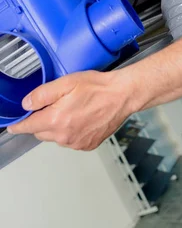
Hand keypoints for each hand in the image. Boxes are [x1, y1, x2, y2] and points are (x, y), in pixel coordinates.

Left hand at [7, 70, 133, 150]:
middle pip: (41, 132)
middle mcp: (65, 136)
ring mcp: (77, 143)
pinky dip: (71, 132)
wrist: (122, 96)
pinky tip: (82, 118)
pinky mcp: (87, 145)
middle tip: (55, 106)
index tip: (13, 126)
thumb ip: (42, 94)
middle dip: (42, 121)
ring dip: (58, 127)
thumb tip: (26, 104)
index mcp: (57, 120)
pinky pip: (71, 141)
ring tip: (74, 110)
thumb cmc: (98, 88)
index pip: (28, 127)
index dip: (19, 125)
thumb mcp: (66, 82)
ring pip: (56, 138)